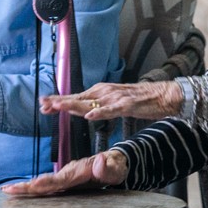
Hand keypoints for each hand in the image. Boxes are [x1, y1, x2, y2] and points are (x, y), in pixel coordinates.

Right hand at [2, 150, 127, 195]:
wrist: (113, 161)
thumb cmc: (115, 167)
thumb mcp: (116, 168)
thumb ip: (108, 167)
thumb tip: (100, 160)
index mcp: (79, 171)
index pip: (61, 179)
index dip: (48, 182)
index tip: (34, 185)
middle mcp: (68, 173)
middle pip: (46, 181)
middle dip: (27, 186)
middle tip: (8, 190)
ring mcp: (64, 177)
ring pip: (43, 183)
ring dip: (25, 187)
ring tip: (6, 191)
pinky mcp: (63, 181)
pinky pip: (46, 185)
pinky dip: (31, 188)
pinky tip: (18, 191)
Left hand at [40, 81, 181, 120]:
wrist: (165, 94)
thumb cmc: (142, 100)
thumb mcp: (116, 102)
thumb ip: (101, 105)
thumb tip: (86, 111)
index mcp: (102, 92)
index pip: (76, 97)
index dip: (59, 100)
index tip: (43, 104)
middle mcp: (106, 92)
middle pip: (78, 98)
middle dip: (59, 102)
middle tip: (43, 104)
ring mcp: (116, 98)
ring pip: (91, 103)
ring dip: (73, 105)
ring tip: (58, 107)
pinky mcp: (128, 104)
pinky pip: (112, 110)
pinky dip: (100, 113)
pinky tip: (89, 116)